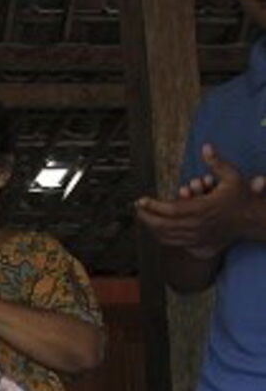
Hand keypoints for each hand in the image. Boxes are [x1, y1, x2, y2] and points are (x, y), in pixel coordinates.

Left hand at [135, 143, 265, 256]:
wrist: (253, 220)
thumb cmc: (241, 197)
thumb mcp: (232, 177)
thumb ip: (216, 162)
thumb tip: (205, 146)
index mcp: (203, 209)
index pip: (170, 209)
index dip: (152, 206)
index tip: (141, 199)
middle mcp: (198, 225)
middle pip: (163, 225)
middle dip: (146, 217)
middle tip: (137, 208)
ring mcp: (197, 237)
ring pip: (166, 236)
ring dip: (151, 227)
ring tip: (143, 216)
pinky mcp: (197, 245)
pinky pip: (173, 243)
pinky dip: (161, 236)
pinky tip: (156, 228)